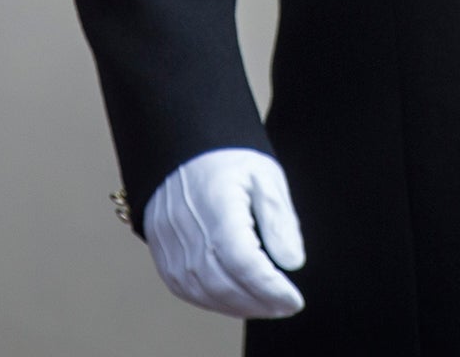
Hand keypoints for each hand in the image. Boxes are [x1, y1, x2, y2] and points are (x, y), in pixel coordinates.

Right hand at [144, 148, 306, 319]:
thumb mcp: (265, 176)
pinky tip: (238, 302)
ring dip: (239, 307)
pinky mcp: (164, 255)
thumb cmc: (227, 160)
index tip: (295, 300)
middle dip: (259, 302)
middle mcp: (188, 232)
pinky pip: (187, 289)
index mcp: (217, 207)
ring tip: (269, 307)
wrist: (182, 151)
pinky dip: (214, 301)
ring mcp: (170, 246)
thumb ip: (279, 219)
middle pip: (224, 283)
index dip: (270, 287)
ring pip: (204, 291)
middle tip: (287, 306)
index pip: (244, 262)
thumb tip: (293, 262)